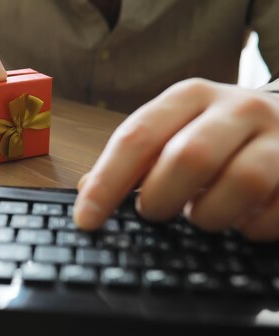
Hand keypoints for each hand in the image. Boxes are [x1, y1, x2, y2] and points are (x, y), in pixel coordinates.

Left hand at [74, 79, 278, 240]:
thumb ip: (135, 159)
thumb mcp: (175, 130)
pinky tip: (240, 221)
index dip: (107, 183)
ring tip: (200, 215)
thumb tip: (87, 193)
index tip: (87, 220)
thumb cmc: (218, 134)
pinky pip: (274, 212)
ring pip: (241, 183)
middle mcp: (237, 108)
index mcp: (190, 96)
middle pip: (189, 157)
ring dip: (209, 215)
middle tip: (153, 213)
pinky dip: (249, 228)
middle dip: (161, 199)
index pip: (137, 137)